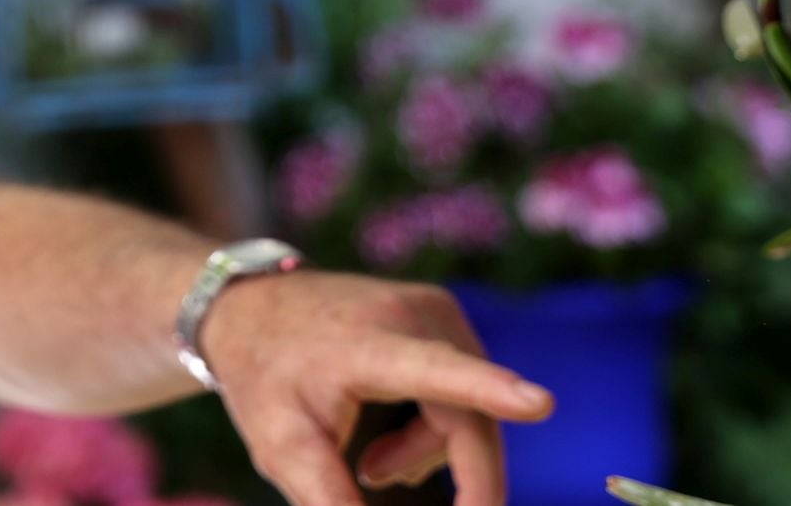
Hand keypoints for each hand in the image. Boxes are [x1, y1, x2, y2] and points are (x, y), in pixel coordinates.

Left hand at [202, 270, 552, 505]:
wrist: (249, 305)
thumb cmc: (263, 375)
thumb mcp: (281, 446)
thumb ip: (330, 499)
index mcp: (368, 344)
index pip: (437, 371)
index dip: (491, 391)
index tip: (542, 403)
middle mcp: (412, 315)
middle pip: (469, 420)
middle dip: (466, 486)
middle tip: (421, 503)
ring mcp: (434, 309)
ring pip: (469, 413)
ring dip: (432, 457)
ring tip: (372, 469)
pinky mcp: (443, 315)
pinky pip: (464, 393)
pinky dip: (435, 431)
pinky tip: (384, 444)